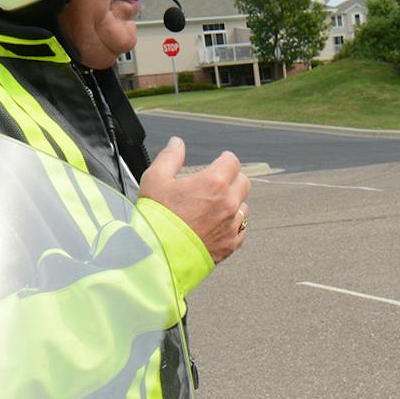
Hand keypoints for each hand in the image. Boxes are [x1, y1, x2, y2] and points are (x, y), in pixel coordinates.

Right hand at [140, 136, 250, 263]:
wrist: (157, 255)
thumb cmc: (155, 218)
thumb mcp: (155, 179)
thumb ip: (170, 157)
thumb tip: (178, 143)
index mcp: (213, 183)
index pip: (232, 162)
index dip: (225, 160)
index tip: (220, 162)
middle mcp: (228, 203)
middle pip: (244, 182)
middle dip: (233, 179)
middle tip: (218, 183)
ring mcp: (231, 225)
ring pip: (243, 207)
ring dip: (233, 204)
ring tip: (214, 207)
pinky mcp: (230, 245)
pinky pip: (241, 230)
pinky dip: (232, 226)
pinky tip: (217, 226)